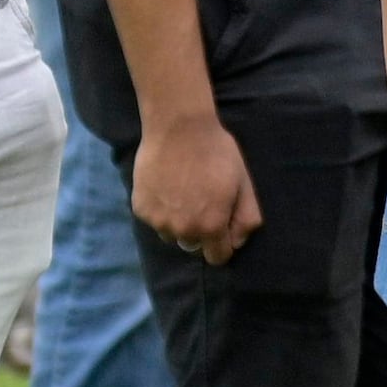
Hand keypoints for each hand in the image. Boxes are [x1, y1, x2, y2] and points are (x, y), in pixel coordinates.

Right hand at [130, 113, 263, 264]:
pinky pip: (154, 219)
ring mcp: (157, 221)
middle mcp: (182, 230)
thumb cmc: (217, 153)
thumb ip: (246, 218)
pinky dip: (161, 209)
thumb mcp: (244, 183)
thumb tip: (238, 241)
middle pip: (194, 244)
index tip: (223, 228)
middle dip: (201, 230)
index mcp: (210, 227)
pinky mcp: (140, 209)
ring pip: (171, 233)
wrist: (178, 129)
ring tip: (184, 192)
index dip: (223, 244)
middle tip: (203, 201)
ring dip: (178, 221)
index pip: (217, 257)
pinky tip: (167, 186)